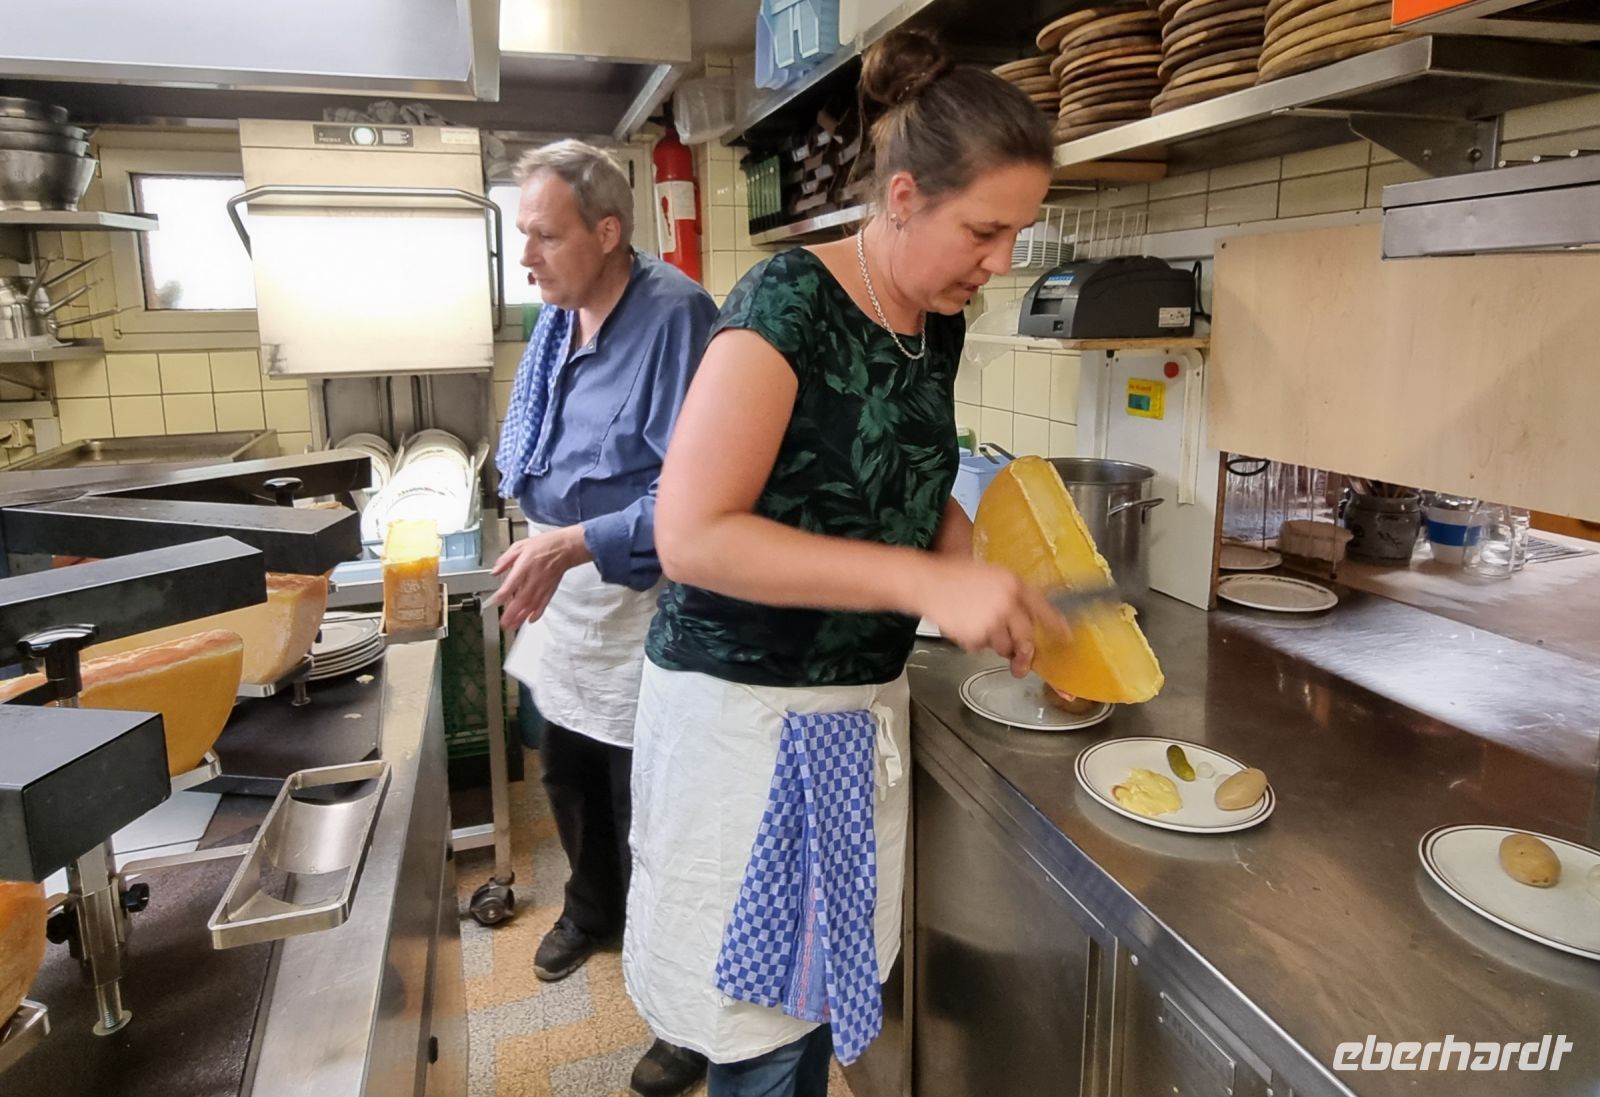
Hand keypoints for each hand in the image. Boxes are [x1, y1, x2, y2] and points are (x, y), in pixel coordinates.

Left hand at [489, 527, 585, 629]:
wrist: (565, 548)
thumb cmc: (544, 545)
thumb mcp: (519, 546)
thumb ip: (505, 560)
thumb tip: (495, 570)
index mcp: (524, 567)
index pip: (511, 584)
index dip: (502, 595)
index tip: (494, 602)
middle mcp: (534, 579)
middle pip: (521, 600)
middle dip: (511, 613)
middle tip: (503, 623)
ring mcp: (543, 586)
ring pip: (531, 605)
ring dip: (521, 617)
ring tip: (512, 626)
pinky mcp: (550, 590)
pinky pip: (543, 604)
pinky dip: (537, 614)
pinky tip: (530, 620)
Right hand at [913, 558, 1067, 677]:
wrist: (926, 582)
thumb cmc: (953, 576)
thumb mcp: (989, 575)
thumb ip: (1009, 594)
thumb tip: (1025, 619)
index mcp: (1012, 583)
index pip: (1041, 605)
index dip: (1055, 623)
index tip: (1066, 636)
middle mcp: (1007, 601)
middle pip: (1026, 637)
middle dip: (1023, 652)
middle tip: (1020, 661)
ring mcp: (992, 620)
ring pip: (1003, 646)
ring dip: (993, 643)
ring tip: (975, 624)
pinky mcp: (976, 635)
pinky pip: (981, 648)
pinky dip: (973, 642)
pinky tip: (962, 625)